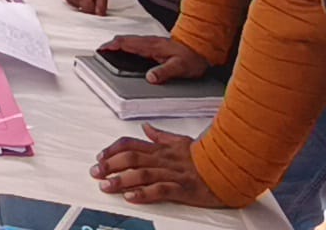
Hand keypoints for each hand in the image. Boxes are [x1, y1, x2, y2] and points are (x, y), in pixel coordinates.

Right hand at [62, 0, 107, 15]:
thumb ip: (102, 5)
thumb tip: (99, 16)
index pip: (88, 11)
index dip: (93, 9)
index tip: (95, 3)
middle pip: (82, 10)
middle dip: (87, 7)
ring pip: (77, 7)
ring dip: (82, 4)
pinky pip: (71, 3)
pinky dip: (76, 1)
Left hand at [91, 125, 224, 206]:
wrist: (230, 166)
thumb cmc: (206, 155)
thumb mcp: (181, 140)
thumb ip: (160, 135)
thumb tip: (145, 128)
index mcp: (162, 149)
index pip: (131, 144)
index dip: (112, 150)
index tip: (100, 156)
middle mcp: (164, 160)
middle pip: (132, 158)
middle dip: (110, 165)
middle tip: (95, 172)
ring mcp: (173, 173)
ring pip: (142, 174)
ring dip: (121, 180)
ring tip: (106, 186)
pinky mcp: (183, 188)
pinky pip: (161, 190)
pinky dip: (144, 194)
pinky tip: (131, 197)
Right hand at [97, 36, 209, 82]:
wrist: (203, 47)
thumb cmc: (193, 57)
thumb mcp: (180, 67)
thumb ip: (165, 72)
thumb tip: (150, 77)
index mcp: (152, 46)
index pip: (127, 43)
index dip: (112, 46)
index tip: (101, 50)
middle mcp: (150, 43)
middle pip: (125, 40)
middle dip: (111, 45)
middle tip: (101, 53)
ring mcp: (152, 43)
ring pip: (130, 42)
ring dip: (118, 46)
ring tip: (109, 54)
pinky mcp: (155, 46)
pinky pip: (136, 45)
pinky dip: (126, 48)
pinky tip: (126, 54)